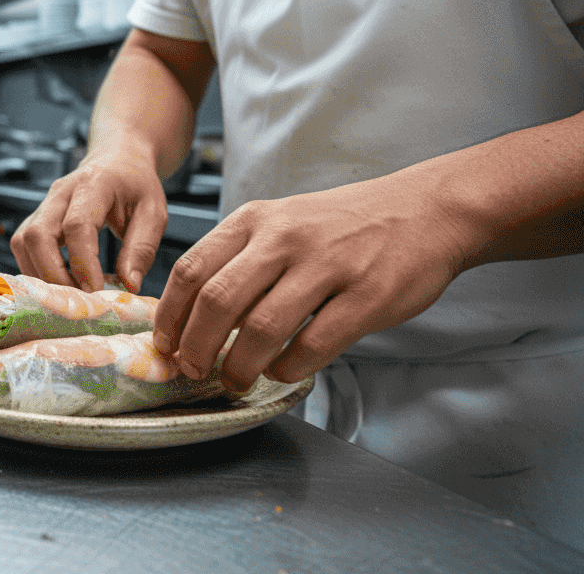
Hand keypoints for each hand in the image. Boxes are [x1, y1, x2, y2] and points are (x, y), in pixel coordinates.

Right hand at [11, 149, 168, 292]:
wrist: (118, 160)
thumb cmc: (136, 186)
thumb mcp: (154, 213)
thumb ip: (141, 249)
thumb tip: (128, 286)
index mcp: (94, 185)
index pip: (77, 225)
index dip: (82, 262)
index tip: (96, 290)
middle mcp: (60, 192)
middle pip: (37, 235)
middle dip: (53, 274)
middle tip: (79, 299)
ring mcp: (44, 204)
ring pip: (23, 242)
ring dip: (40, 274)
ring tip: (70, 294)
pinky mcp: (36, 217)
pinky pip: (22, 246)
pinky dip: (35, 269)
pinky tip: (59, 282)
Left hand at [153, 172, 471, 392]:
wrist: (425, 210)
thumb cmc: (342, 226)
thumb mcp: (280, 224)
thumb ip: (238, 260)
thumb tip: (191, 316)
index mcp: (254, 220)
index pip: (191, 270)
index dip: (170, 316)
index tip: (165, 345)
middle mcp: (284, 239)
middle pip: (216, 302)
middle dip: (196, 348)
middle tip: (194, 371)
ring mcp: (326, 266)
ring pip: (261, 328)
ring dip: (240, 366)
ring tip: (236, 380)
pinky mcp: (366, 295)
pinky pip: (313, 344)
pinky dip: (289, 367)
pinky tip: (282, 371)